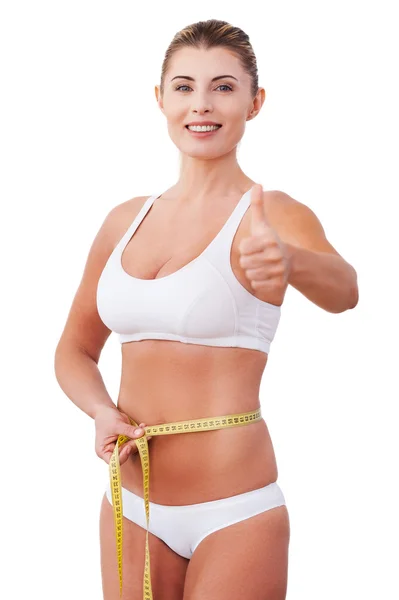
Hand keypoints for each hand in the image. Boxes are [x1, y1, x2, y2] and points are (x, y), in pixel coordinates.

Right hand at [94, 405, 151, 465]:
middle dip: (134, 444)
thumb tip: (141, 434)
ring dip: (140, 439)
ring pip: (132, 447)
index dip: (122, 456)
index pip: (114, 461)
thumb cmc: (106, 418)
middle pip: (125, 453)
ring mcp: (120, 446)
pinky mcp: (126, 441)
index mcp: (104, 451)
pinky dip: (140, 434)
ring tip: (145, 430)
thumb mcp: (117, 424)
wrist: (106, 410)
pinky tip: (143, 426)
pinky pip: (134, 440)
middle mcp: (112, 451)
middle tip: (141, 436)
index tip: (128, 447)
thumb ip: (128, 431)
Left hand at [238, 184, 290, 305]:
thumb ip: (258, 205)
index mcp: (270, 240)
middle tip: (258, 258)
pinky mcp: (279, 285)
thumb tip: (257, 184)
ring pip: (250, 275)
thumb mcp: (263, 224)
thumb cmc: (270, 241)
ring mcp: (279, 270)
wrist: (291, 262)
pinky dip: (259, 283)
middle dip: (248, 261)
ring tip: (262, 267)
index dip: (245, 248)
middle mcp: (276, 255)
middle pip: (245, 263)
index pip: (243, 248)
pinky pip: (257, 286)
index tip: (254, 247)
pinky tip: (266, 277)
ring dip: (253, 272)